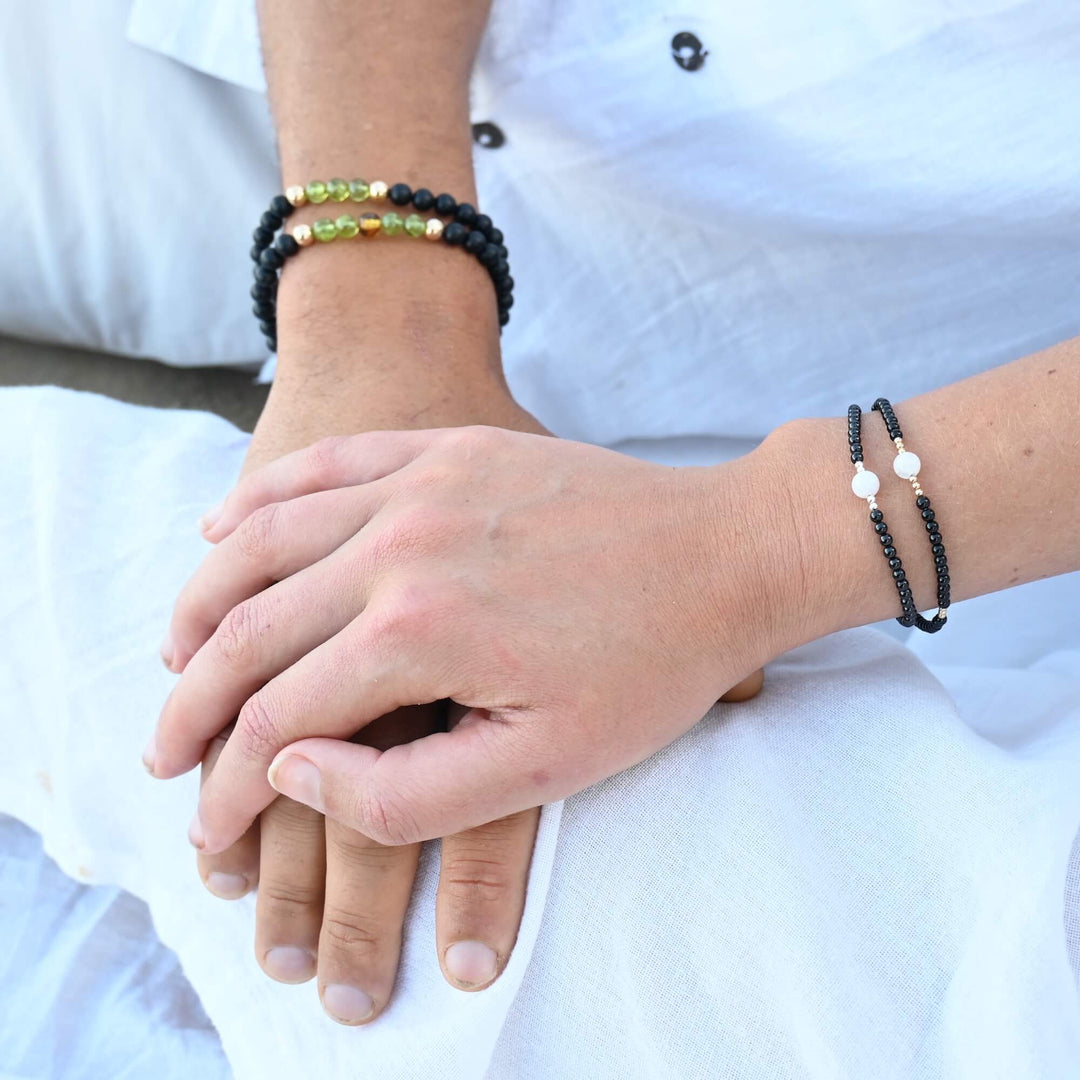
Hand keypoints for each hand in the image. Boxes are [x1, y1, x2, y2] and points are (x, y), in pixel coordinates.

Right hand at [152, 425, 790, 853]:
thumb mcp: (541, 768)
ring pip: (263, 540)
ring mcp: (418, 484)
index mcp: (419, 632)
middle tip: (162, 751)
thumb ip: (403, 793)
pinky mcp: (444, 451)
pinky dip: (260, 501)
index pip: (275, 717)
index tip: (209, 827)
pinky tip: (224, 530)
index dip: (229, 785)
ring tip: (173, 654)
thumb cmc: (648, 669)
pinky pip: (324, 467)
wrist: (726, 554)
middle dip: (190, 704)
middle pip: (248, 629)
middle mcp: (397, 546)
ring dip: (202, 602)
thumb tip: (291, 770)